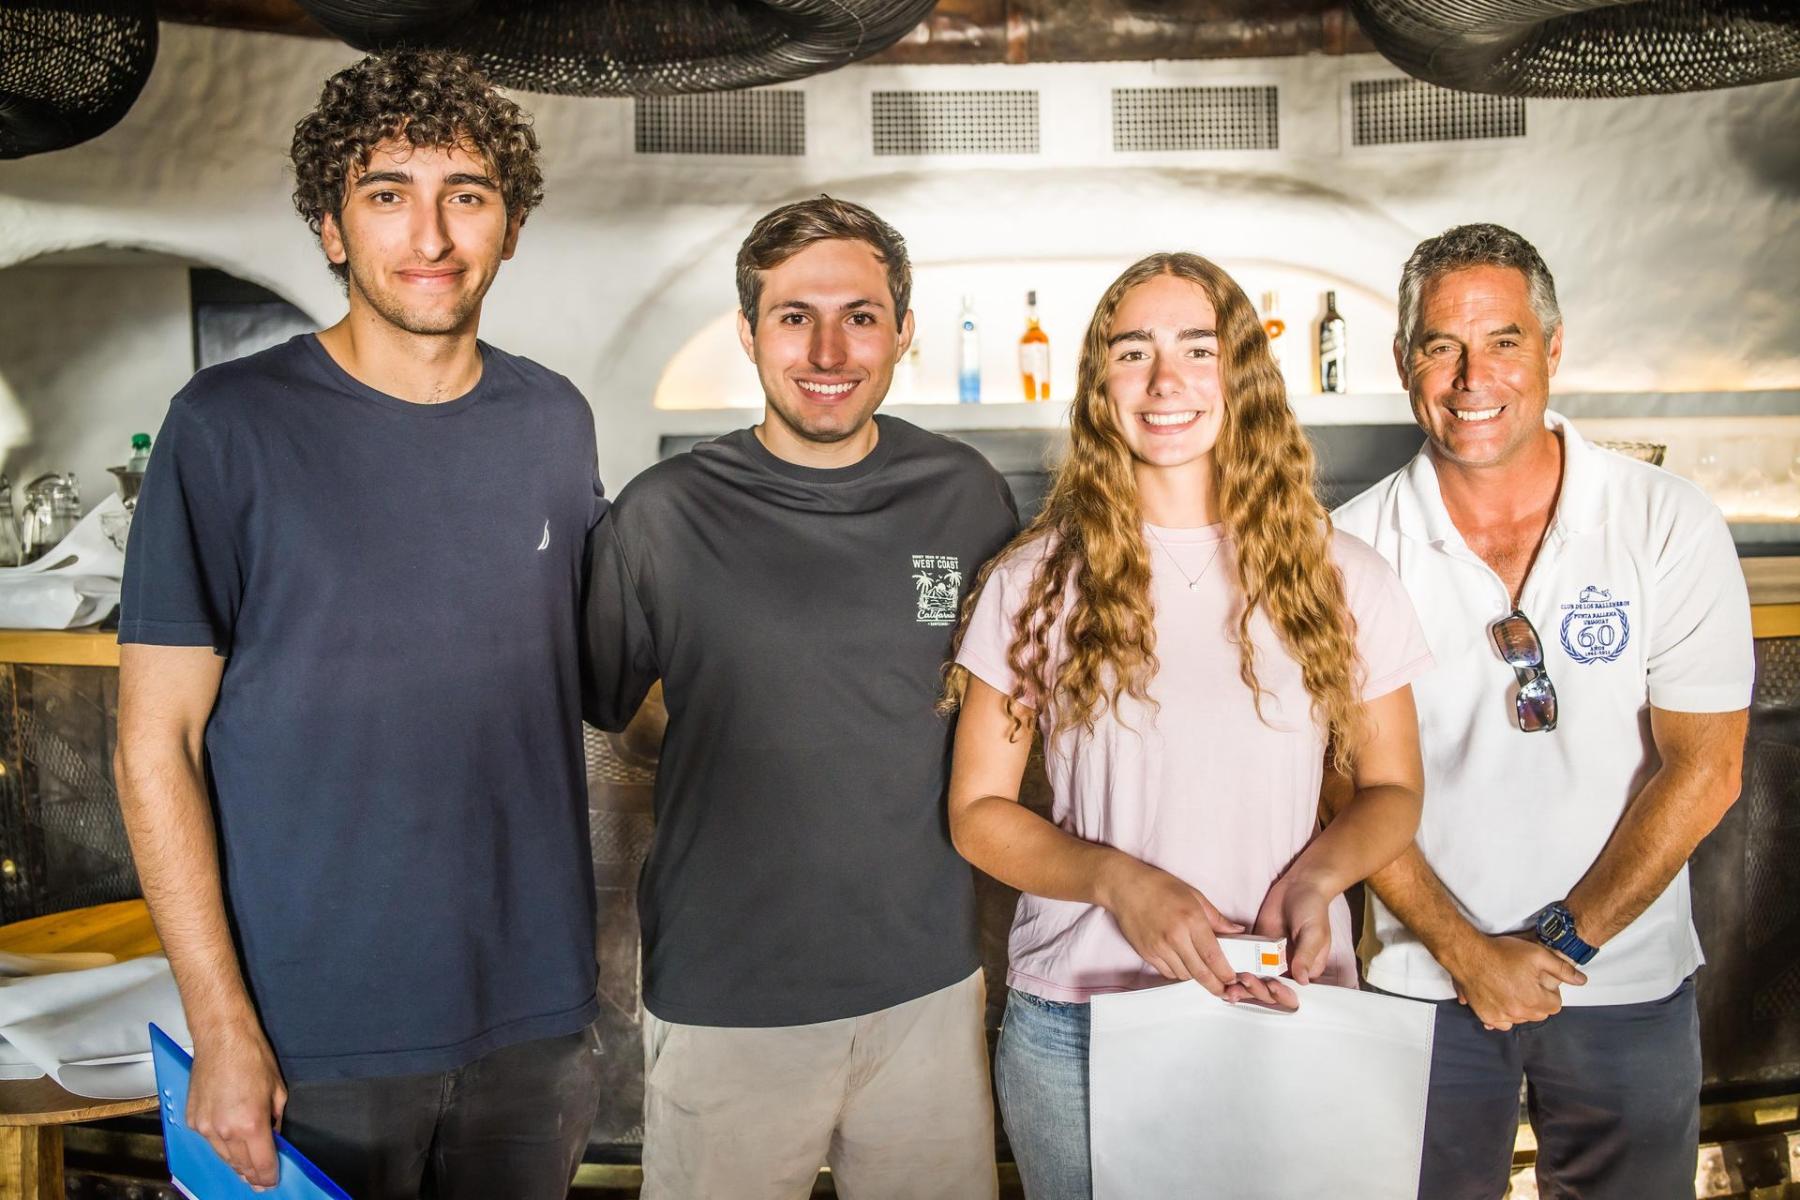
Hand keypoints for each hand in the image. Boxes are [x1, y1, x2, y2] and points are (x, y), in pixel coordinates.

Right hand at [187, 1020, 286, 1189]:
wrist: (222, 1038)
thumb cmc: (251, 1056)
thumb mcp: (277, 1090)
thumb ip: (275, 1120)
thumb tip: (274, 1138)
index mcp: (251, 1124)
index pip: (261, 1163)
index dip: (269, 1176)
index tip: (272, 1181)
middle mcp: (225, 1130)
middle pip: (240, 1165)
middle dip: (252, 1175)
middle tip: (260, 1182)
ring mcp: (205, 1127)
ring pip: (223, 1157)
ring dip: (236, 1164)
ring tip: (246, 1171)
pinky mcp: (192, 1119)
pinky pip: (208, 1141)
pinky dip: (220, 1146)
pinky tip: (229, 1147)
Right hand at [1100, 857, 1245, 997]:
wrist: (1125, 887)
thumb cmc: (1159, 887)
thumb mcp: (1194, 896)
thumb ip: (1216, 917)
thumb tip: (1236, 931)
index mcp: (1191, 920)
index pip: (1213, 956)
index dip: (1225, 972)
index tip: (1233, 979)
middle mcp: (1175, 937)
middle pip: (1200, 972)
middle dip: (1215, 986)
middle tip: (1224, 991)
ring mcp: (1159, 947)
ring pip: (1184, 975)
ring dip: (1196, 977)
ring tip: (1204, 974)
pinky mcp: (1147, 953)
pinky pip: (1167, 972)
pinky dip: (1179, 972)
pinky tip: (1184, 966)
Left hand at [1233, 872, 1332, 1011]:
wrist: (1298, 886)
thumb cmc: (1313, 908)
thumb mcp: (1314, 933)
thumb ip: (1306, 956)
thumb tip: (1302, 980)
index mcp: (1306, 969)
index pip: (1293, 992)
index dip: (1281, 994)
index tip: (1271, 985)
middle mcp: (1288, 968)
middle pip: (1271, 990)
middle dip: (1258, 991)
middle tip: (1246, 981)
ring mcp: (1270, 958)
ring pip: (1256, 980)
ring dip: (1244, 986)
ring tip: (1232, 985)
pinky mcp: (1256, 947)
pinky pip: (1245, 962)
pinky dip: (1236, 969)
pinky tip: (1226, 972)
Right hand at [1447, 932, 1587, 1030]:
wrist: (1469, 954)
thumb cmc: (1502, 953)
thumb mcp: (1537, 954)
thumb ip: (1562, 969)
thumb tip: (1582, 981)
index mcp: (1534, 1000)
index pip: (1554, 1005)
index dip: (1550, 991)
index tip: (1540, 981)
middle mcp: (1519, 1013)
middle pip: (1538, 1014)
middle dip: (1537, 1001)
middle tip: (1526, 983)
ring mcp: (1501, 1016)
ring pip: (1521, 1019)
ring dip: (1520, 1008)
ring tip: (1512, 989)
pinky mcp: (1486, 1015)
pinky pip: (1501, 1024)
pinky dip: (1503, 1015)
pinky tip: (1500, 1001)